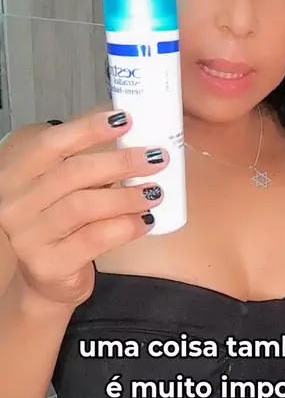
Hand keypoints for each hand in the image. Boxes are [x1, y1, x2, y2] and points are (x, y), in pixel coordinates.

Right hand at [0, 111, 167, 308]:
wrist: (47, 278)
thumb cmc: (59, 222)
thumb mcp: (61, 185)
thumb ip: (82, 159)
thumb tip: (127, 128)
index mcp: (16, 174)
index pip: (51, 143)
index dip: (88, 129)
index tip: (125, 120)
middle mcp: (15, 203)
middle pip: (73, 173)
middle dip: (120, 162)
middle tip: (155, 158)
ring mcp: (28, 236)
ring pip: (84, 206)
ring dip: (127, 196)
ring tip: (155, 191)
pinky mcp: (49, 264)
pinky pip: (95, 238)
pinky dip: (125, 227)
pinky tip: (145, 220)